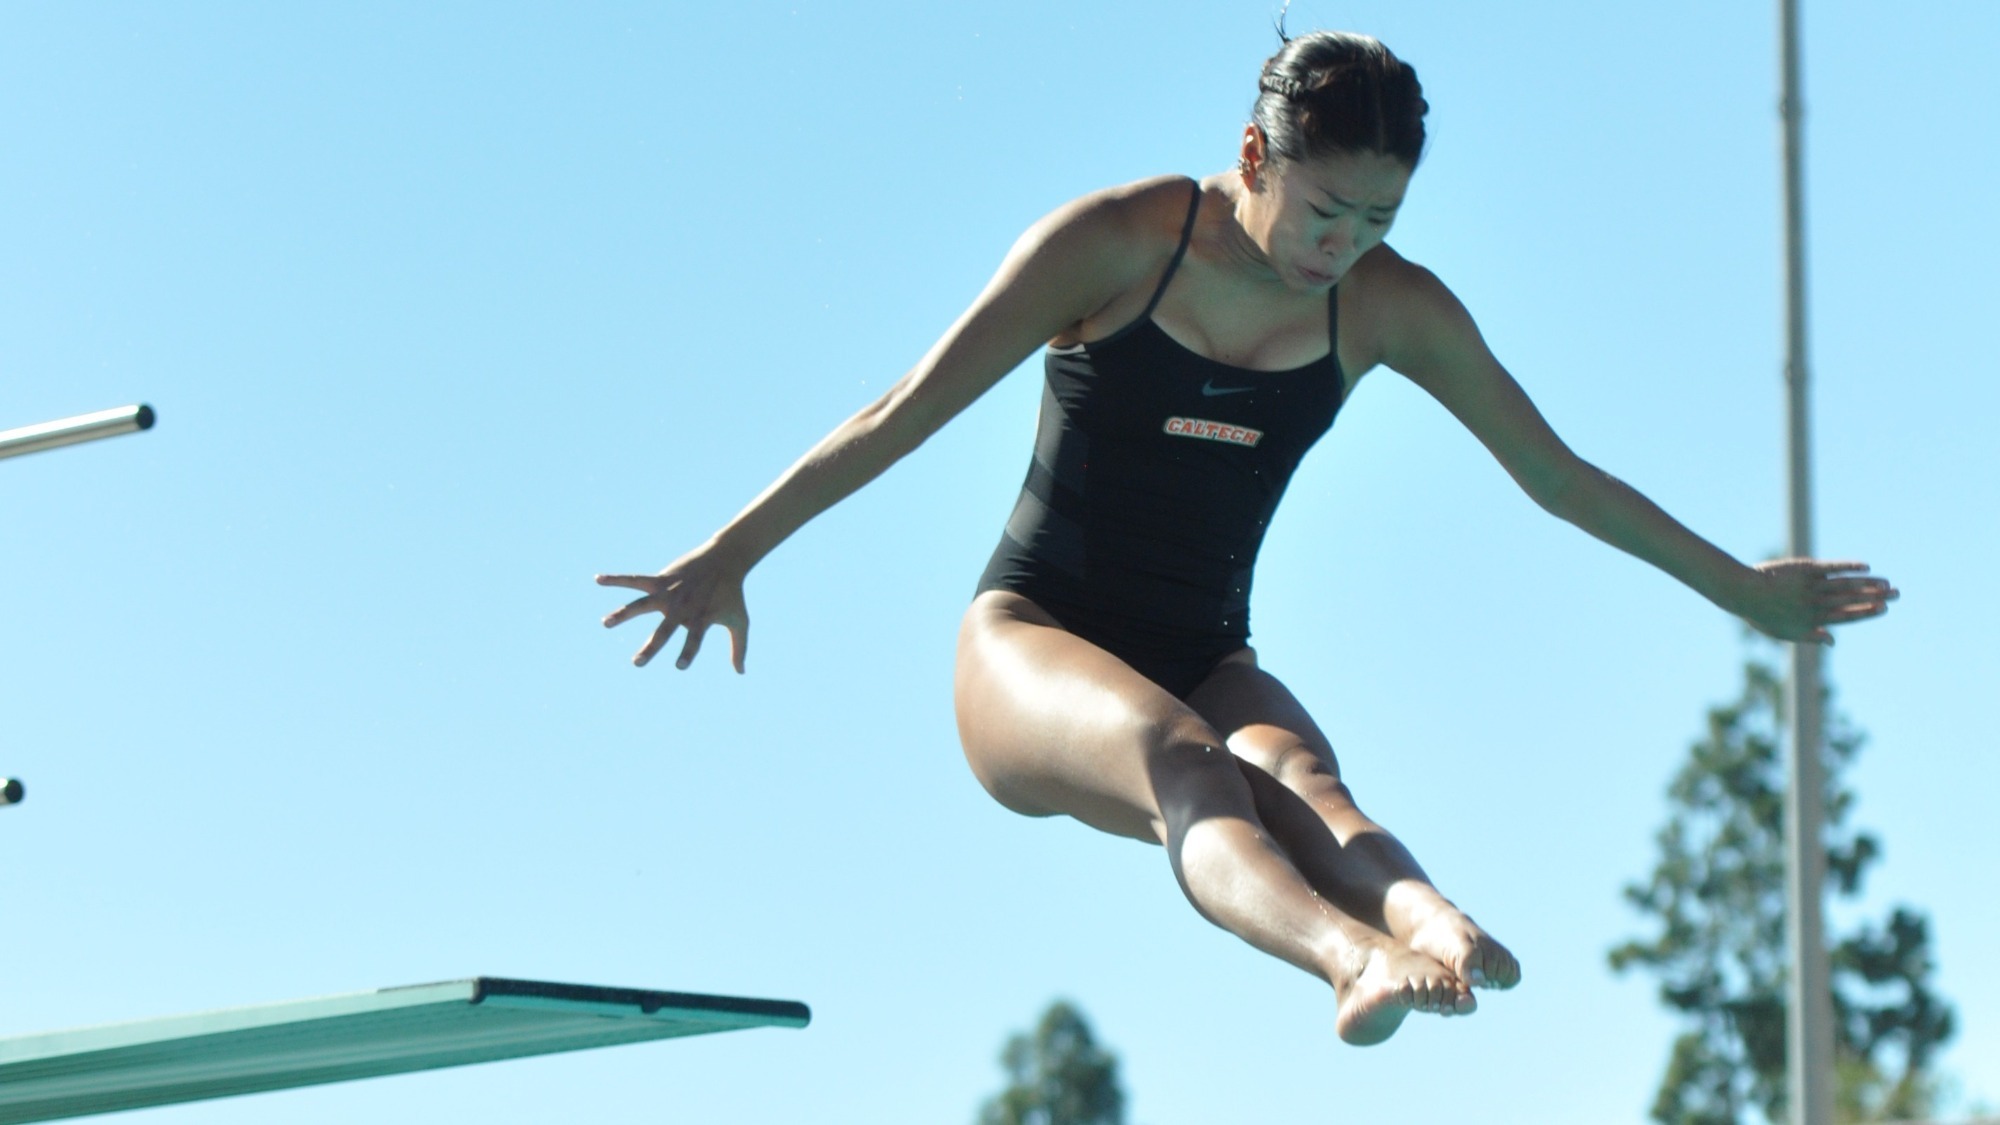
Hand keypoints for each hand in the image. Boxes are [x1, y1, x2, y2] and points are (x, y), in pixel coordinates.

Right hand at [596, 544, 749, 670]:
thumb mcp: (739, 620)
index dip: (689, 651)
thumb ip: (738, 647)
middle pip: (665, 629)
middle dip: (652, 646)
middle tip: (637, 662)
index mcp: (701, 618)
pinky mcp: (661, 579)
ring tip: (605, 623)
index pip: (695, 639)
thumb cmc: (732, 593)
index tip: (680, 666)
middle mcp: (683, 607)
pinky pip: (635, 579)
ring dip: (624, 614)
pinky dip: (616, 579)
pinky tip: (597, 579)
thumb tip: (740, 673)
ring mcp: (670, 593)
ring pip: (642, 604)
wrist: (726, 559)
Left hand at [1738, 558, 1897, 644]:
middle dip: (1875, 597)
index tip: (1884, 609)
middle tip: (1897, 594)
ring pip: (1844, 585)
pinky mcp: (1804, 569)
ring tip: (1887, 582)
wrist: (1742, 592)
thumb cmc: (1761, 614)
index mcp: (1812, 619)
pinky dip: (1848, 566)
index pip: (1846, 617)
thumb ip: (1810, 636)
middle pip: (1851, 600)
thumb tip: (1833, 642)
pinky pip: (1830, 567)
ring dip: (1868, 584)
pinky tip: (1865, 567)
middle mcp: (1814, 603)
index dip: (1866, 613)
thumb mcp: (1783, 632)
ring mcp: (1810, 585)